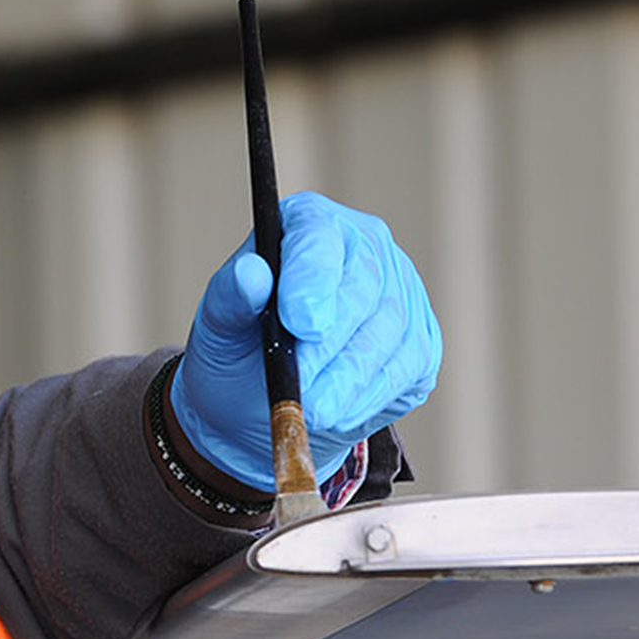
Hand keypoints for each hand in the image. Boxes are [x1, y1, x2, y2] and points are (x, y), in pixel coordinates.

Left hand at [169, 192, 441, 490]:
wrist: (260, 406)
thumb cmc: (240, 354)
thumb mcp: (219, 328)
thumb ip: (230, 298)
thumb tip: (251, 274)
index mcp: (309, 224)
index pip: (320, 237)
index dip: (313, 280)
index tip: (299, 324)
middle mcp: (364, 247)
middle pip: (364, 288)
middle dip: (331, 346)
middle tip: (302, 390)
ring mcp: (400, 292)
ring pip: (390, 333)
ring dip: (350, 381)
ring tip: (314, 412)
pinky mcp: (419, 342)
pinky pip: (408, 369)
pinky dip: (372, 398)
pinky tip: (339, 414)